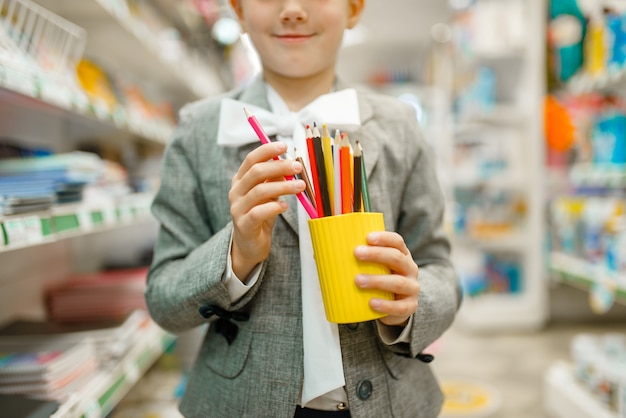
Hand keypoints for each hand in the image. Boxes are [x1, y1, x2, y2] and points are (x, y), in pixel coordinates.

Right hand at [229, 142, 304, 278]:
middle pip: (256, 172)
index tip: (284, 146)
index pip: (251, 159)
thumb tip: (289, 163)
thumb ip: (274, 179)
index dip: (267, 150)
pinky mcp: (244, 225)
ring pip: (260, 191)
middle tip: (298, 167)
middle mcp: (236, 191)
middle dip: (280, 166)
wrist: (249, 244)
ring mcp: (237, 208)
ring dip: (283, 186)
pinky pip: (259, 212)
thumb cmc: (261, 215)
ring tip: (300, 187)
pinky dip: (274, 207)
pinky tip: (285, 206)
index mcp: (240, 180)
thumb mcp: (269, 194)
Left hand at [354, 231, 419, 326]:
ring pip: (398, 282)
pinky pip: (400, 306)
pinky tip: (372, 303)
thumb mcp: (373, 267)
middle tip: (357, 253)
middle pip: (397, 258)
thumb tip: (321, 254)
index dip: (384, 238)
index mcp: (401, 255)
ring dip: (377, 280)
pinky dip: (386, 305)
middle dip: (377, 254)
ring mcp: (412, 288)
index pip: (397, 242)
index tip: (367, 237)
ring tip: (358, 280)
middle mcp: (410, 269)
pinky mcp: (410, 306)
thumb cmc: (380, 280)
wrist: (396, 306)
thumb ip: (356, 260)